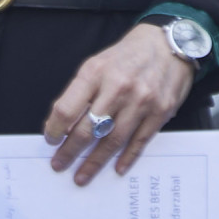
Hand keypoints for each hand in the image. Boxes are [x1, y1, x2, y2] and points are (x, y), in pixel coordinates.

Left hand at [42, 23, 194, 184]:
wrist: (168, 43)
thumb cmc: (128, 55)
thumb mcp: (98, 63)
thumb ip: (81, 91)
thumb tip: (63, 124)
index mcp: (96, 73)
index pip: (67, 110)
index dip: (54, 130)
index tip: (50, 140)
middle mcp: (118, 87)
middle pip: (87, 130)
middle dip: (70, 152)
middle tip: (59, 164)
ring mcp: (141, 101)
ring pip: (112, 140)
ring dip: (95, 162)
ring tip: (82, 175)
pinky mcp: (160, 111)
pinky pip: (139, 141)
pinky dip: (127, 157)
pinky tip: (117, 168)